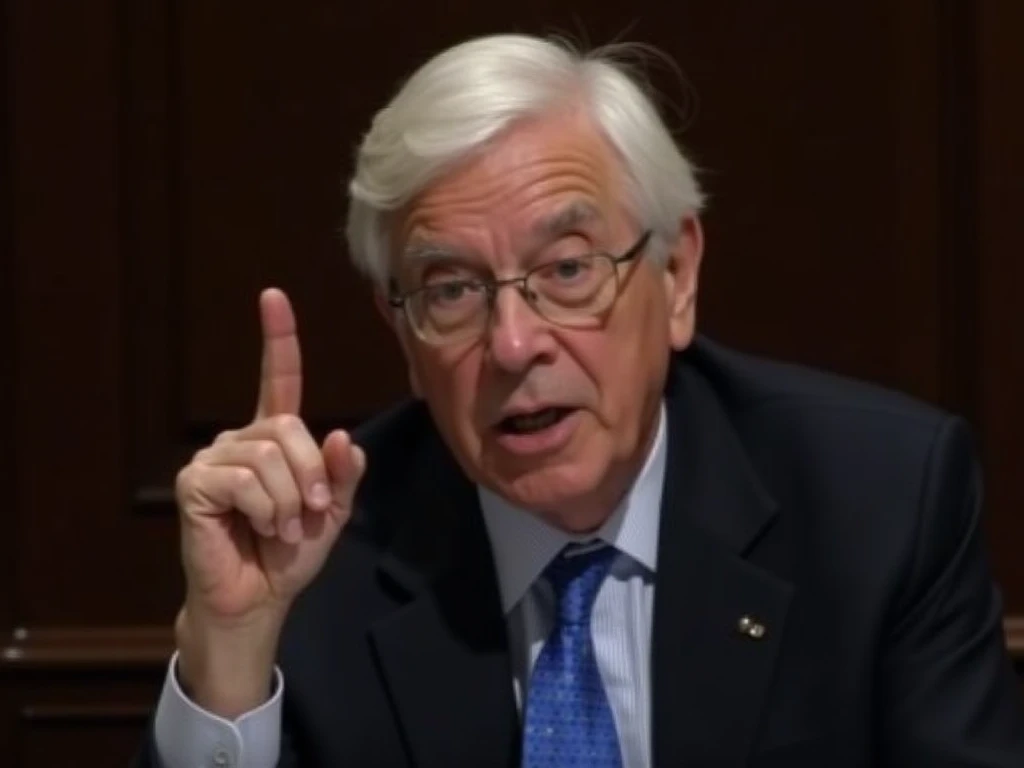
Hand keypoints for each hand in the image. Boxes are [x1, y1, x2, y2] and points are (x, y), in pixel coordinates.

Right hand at [172, 288, 363, 713]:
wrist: (259, 598)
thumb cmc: (290, 553)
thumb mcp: (333, 512)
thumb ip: (343, 474)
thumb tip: (342, 436)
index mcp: (274, 439)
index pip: (277, 379)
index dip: (277, 338)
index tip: (273, 296)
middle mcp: (240, 440)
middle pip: (289, 427)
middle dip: (311, 474)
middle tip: (310, 511)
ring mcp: (213, 459)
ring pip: (269, 454)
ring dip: (289, 499)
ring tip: (283, 526)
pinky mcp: (194, 483)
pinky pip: (244, 479)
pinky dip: (265, 508)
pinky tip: (259, 526)